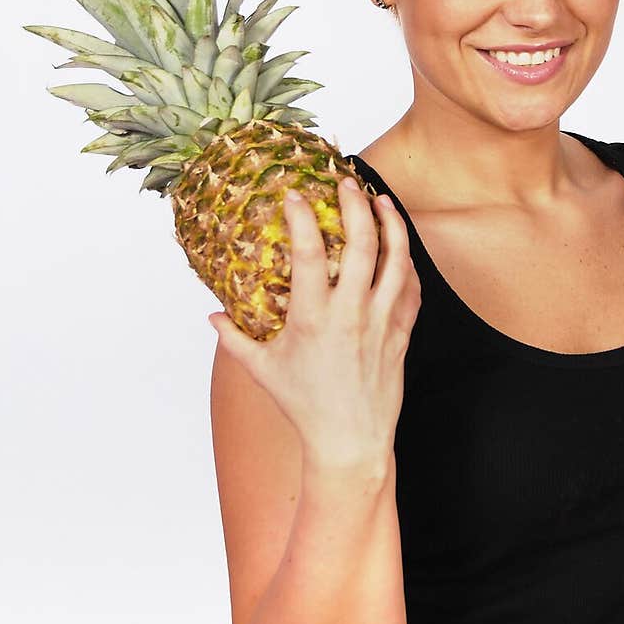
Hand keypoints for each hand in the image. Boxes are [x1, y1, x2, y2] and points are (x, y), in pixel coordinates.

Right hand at [208, 175, 421, 469]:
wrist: (350, 442)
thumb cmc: (303, 407)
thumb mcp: (262, 371)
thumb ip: (234, 339)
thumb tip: (212, 316)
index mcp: (312, 318)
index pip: (307, 253)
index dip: (301, 217)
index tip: (294, 194)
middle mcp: (350, 314)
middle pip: (361, 244)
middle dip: (354, 204)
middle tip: (345, 181)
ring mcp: (381, 322)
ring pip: (396, 260)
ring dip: (391, 223)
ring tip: (381, 199)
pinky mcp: (401, 333)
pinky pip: (411, 288)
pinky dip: (407, 262)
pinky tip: (401, 247)